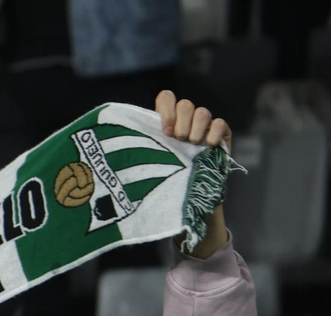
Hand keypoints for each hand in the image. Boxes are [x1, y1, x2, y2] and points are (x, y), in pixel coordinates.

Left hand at [154, 89, 230, 258]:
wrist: (189, 203)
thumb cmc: (164, 183)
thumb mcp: (147, 165)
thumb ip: (139, 150)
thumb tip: (109, 147)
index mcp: (168, 123)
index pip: (167, 97)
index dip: (166, 108)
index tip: (164, 130)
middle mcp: (187, 122)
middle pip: (186, 104)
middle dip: (181, 122)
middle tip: (178, 141)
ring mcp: (205, 128)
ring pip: (203, 111)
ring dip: (195, 129)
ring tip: (192, 146)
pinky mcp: (221, 137)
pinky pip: (220, 123)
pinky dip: (214, 132)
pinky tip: (208, 146)